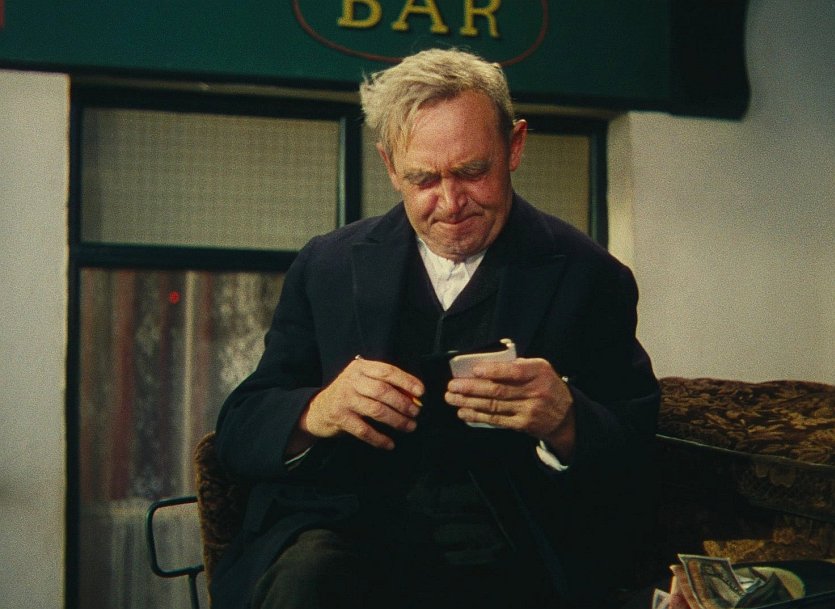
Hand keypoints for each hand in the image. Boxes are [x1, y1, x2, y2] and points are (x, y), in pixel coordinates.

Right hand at [296, 358, 423, 451]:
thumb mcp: (363, 382)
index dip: (406, 381)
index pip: (387, 371)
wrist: (318, 410)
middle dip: (403, 403)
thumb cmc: (349, 395)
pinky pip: (364, 430)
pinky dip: (379, 438)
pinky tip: (389, 444)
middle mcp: (351, 381)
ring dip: (396, 420)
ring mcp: (344, 399)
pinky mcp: (339, 417)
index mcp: (360, 368)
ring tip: (409, 427)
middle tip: (416, 413)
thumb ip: (385, 385)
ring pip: (376, 410)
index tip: (421, 392)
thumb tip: (413, 397)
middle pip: (383, 391)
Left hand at [445, 358, 575, 460]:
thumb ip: (519, 364)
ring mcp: (528, 410)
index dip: (494, 371)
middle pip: (499, 390)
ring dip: (469, 402)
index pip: (515, 371)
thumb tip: (488, 364)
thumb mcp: (541, 368)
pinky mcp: (522, 425)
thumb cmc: (547, 386)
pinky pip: (496, 420)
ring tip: (452, 398)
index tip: (474, 370)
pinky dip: (477, 416)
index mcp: (538, 372)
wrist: (566, 416)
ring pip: (494, 406)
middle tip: (453, 385)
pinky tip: (463, 412)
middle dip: (472, 388)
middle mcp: (534, 392)